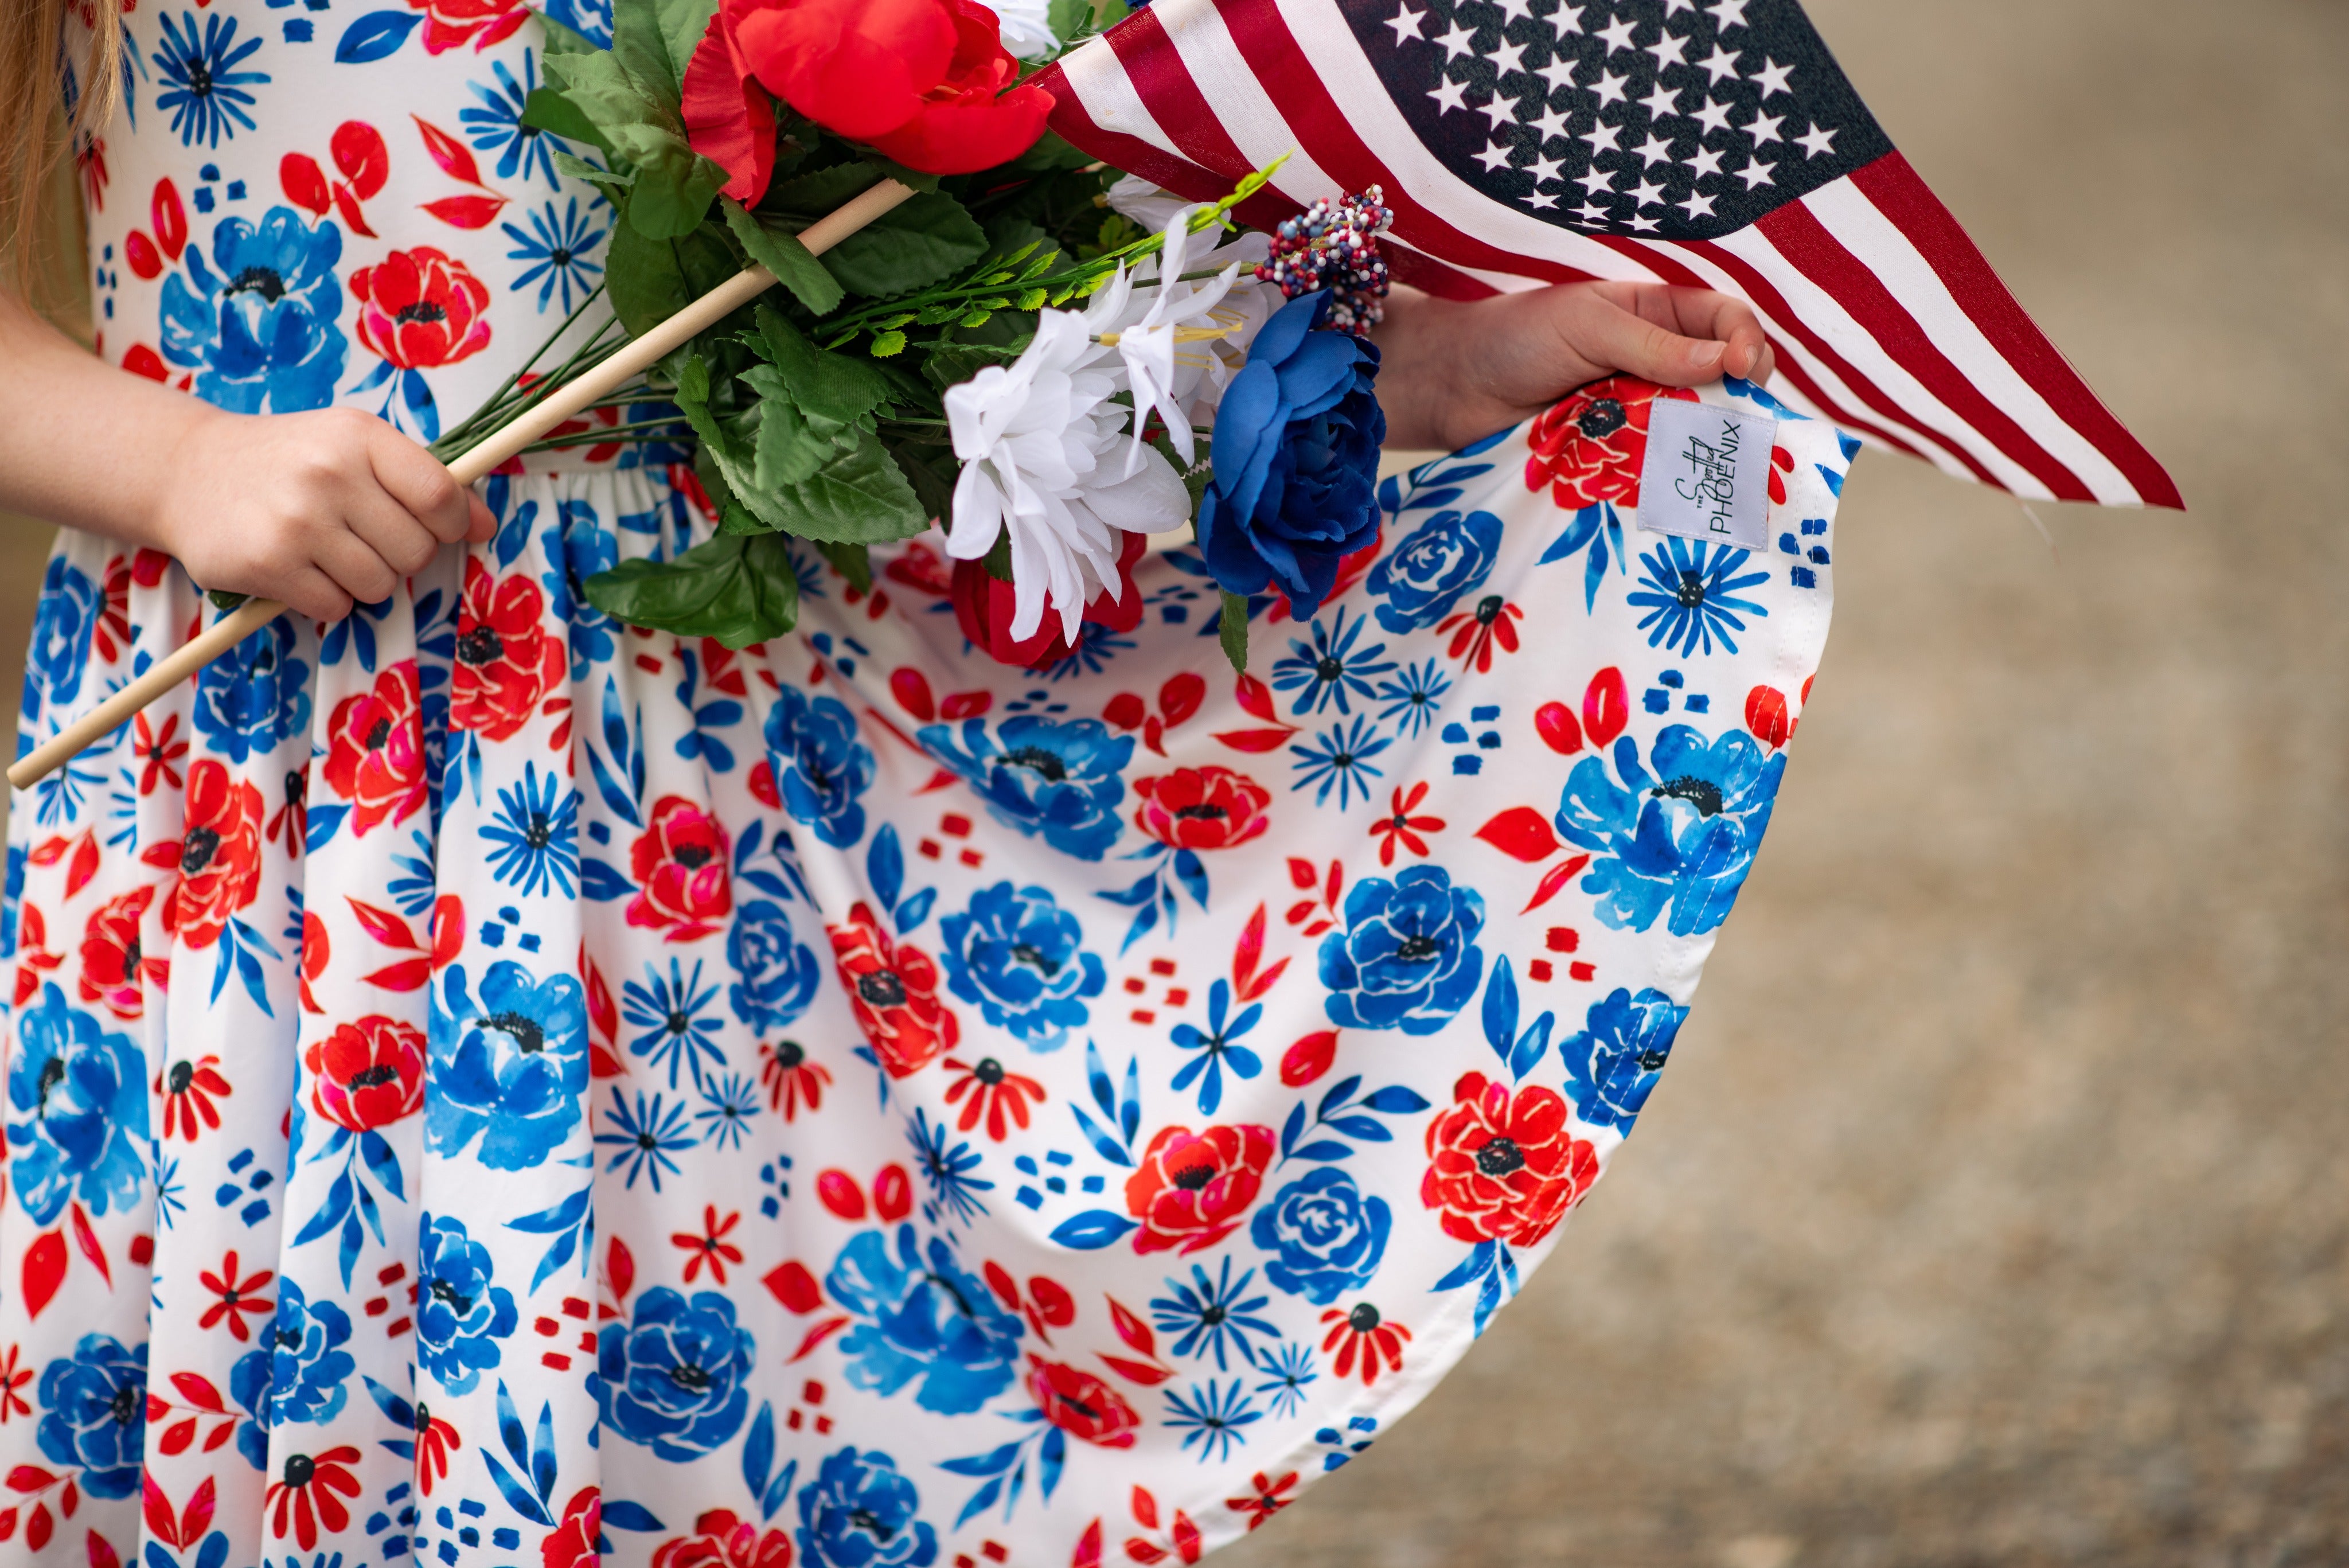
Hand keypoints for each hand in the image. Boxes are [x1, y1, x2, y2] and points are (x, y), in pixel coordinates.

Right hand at [153, 406, 495, 621]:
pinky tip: (298, 567)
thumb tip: (485, 524)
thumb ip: (422, 482)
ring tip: (326, 549)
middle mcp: (329, 474)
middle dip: (399, 555)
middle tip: (361, 536)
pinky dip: (326, 598)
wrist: (188, 471)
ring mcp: (296, 521)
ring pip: (379, 586)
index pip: (442, 495)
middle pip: (416, 551)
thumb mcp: (354, 448)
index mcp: (359, 436)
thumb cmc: (290, 461)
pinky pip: (336, 608)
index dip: (451, 523)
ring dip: (362, 580)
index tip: (435, 526)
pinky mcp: (267, 564)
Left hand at [1369, 281, 1776, 452]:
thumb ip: (1654, 345)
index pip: (1726, 322)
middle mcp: (1654, 364)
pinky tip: (1677, 489)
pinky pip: (1651, 468)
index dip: (1746, 342)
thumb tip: (1727, 362)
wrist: (1451, 387)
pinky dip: (1665, 477)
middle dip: (1739, 406)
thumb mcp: (1587, 326)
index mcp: (1656, 316)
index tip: (1743, 371)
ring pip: (1690, 431)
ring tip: (1716, 466)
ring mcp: (1634, 413)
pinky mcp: (1612, 456)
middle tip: (1745, 432)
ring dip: (1703, 447)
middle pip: (1720, 384)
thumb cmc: (1515, 337)